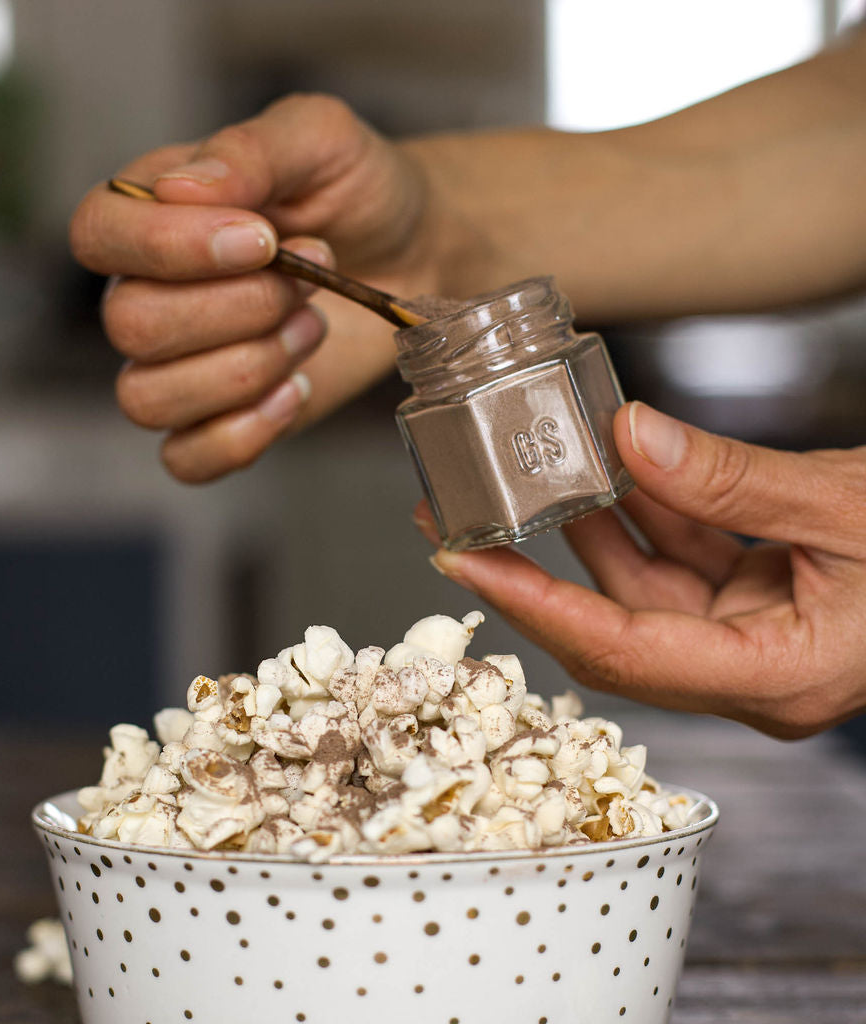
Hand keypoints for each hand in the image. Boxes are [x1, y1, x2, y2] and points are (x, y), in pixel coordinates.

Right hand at [69, 94, 438, 481]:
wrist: (419, 256)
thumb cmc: (362, 192)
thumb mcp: (320, 139)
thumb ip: (251, 150)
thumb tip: (180, 188)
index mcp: (153, 213)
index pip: (98, 235)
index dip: (169, 247)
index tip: (261, 241)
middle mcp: (151, 291)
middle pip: (132, 326)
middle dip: (239, 308)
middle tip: (312, 277)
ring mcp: (181, 365)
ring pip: (151, 398)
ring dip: (248, 367)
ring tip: (310, 325)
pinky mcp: (220, 419)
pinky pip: (185, 458)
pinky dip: (241, 436)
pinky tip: (295, 391)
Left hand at [419, 402, 865, 737]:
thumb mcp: (850, 505)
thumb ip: (734, 480)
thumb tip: (630, 438)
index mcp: (778, 676)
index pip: (624, 654)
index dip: (535, 607)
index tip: (461, 562)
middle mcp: (751, 668)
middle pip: (613, 627)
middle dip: (534, 572)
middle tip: (455, 524)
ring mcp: (752, 632)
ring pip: (640, 585)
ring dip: (584, 529)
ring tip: (514, 482)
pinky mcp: (757, 595)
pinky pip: (679, 556)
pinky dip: (643, 511)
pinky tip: (604, 468)